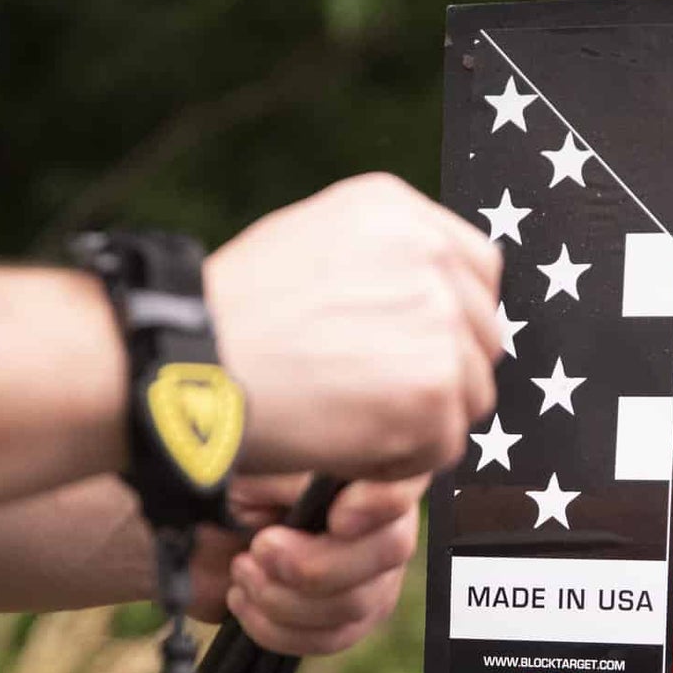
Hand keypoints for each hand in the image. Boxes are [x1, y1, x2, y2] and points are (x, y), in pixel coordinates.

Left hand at [200, 473, 425, 655]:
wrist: (182, 541)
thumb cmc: (215, 488)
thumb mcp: (252, 463)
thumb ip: (301, 468)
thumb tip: (333, 474)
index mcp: (361, 465)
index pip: (405, 480)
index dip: (381, 503)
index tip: (338, 519)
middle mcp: (378, 517)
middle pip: (390, 549)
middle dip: (316, 563)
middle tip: (260, 548)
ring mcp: (371, 572)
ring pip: (361, 602)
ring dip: (286, 597)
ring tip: (242, 570)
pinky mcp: (347, 617)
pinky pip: (335, 637)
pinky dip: (280, 628)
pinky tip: (246, 601)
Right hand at [207, 173, 503, 480]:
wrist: (189, 365)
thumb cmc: (228, 319)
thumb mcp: (309, 244)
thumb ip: (380, 263)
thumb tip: (433, 298)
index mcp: (398, 212)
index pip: (478, 270)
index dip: (454, 320)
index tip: (418, 351)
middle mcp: (428, 258)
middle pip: (483, 337)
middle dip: (442, 375)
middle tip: (378, 399)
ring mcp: (437, 324)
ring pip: (470, 395)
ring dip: (421, 421)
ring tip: (349, 420)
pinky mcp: (433, 390)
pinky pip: (445, 445)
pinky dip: (400, 460)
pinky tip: (345, 444)